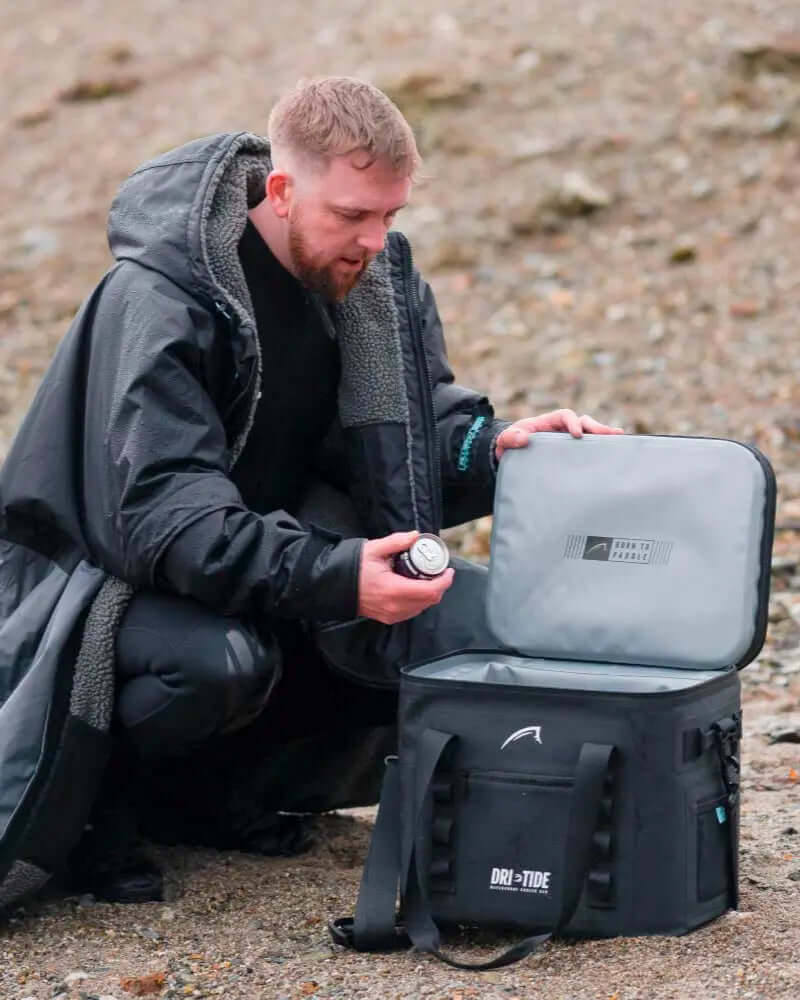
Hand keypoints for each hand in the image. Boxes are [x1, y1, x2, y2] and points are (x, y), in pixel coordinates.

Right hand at [357, 530, 454, 624]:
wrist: (336, 587)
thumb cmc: (354, 567)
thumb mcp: (374, 549)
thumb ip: (397, 542)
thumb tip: (416, 536)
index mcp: (393, 589)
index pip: (430, 591)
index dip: (444, 581)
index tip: (448, 570)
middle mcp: (395, 606)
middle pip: (430, 600)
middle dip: (439, 586)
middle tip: (439, 571)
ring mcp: (392, 615)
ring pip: (422, 607)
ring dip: (430, 594)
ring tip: (427, 578)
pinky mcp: (389, 618)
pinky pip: (412, 611)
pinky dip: (419, 600)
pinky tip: (414, 588)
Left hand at [495, 409, 623, 460]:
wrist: (511, 455)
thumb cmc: (509, 443)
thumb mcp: (505, 440)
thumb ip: (510, 437)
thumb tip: (523, 438)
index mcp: (548, 421)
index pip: (565, 416)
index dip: (573, 422)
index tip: (576, 435)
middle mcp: (561, 428)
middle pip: (584, 422)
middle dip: (597, 427)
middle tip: (612, 434)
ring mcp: (567, 440)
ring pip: (589, 434)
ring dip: (604, 436)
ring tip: (620, 440)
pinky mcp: (570, 453)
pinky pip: (586, 449)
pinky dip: (599, 449)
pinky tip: (613, 455)